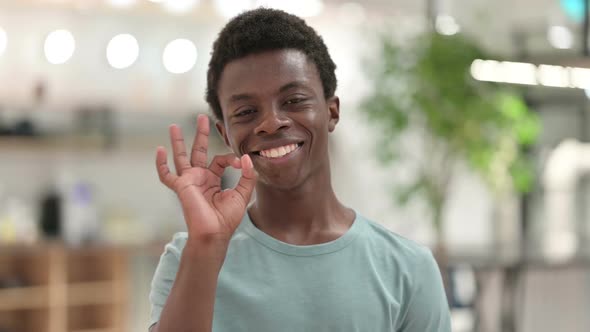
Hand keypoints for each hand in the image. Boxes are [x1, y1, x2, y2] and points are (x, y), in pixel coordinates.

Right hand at [155, 114, 255, 243]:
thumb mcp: (243, 195)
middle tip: (202, 118)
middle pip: (198, 151)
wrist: (215, 234)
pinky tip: (159, 150)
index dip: (231, 157)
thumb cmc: (227, 219)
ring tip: (174, 126)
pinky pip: (167, 175)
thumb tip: (246, 158)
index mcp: (214, 180)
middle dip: (200, 134)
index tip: (241, 161)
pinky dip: (161, 164)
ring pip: (181, 157)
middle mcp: (200, 178)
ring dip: (178, 142)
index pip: (220, 160)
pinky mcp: (181, 187)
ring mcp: (189, 181)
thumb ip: (247, 176)